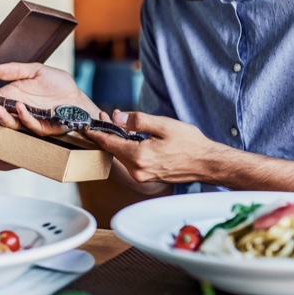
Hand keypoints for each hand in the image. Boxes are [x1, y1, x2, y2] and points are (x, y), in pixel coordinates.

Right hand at [0, 63, 98, 136]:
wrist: (78, 97)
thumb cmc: (57, 84)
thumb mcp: (35, 70)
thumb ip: (16, 70)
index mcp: (12, 97)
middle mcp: (18, 111)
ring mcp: (30, 121)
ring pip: (11, 123)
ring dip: (2, 117)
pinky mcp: (44, 128)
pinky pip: (31, 125)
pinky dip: (24, 116)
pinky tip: (19, 107)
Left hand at [84, 110, 220, 184]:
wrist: (207, 164)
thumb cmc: (190, 143)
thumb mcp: (164, 125)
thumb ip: (138, 121)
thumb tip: (118, 117)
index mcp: (139, 156)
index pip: (109, 143)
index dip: (97, 133)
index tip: (87, 125)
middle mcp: (137, 170)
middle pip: (113, 150)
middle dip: (107, 133)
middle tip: (105, 117)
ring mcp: (142, 176)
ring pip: (121, 156)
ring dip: (117, 141)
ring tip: (117, 124)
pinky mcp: (147, 177)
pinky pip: (130, 161)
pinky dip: (126, 149)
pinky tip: (130, 137)